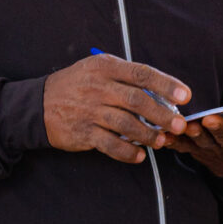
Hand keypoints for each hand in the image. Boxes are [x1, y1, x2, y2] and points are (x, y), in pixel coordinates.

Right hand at [43, 54, 190, 162]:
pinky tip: (139, 156)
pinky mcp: (83, 132)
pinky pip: (110, 145)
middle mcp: (98, 87)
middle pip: (137, 101)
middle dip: (162, 115)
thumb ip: (126, 76)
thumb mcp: (97, 68)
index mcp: (105, 67)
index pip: (141, 74)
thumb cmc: (77, 85)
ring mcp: (89, 111)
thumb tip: (161, 93)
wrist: (37, 105)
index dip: (166, 84)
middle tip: (179, 126)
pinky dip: (127, 152)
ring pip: (126, 124)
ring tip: (162, 142)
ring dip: (148, 135)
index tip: (185, 96)